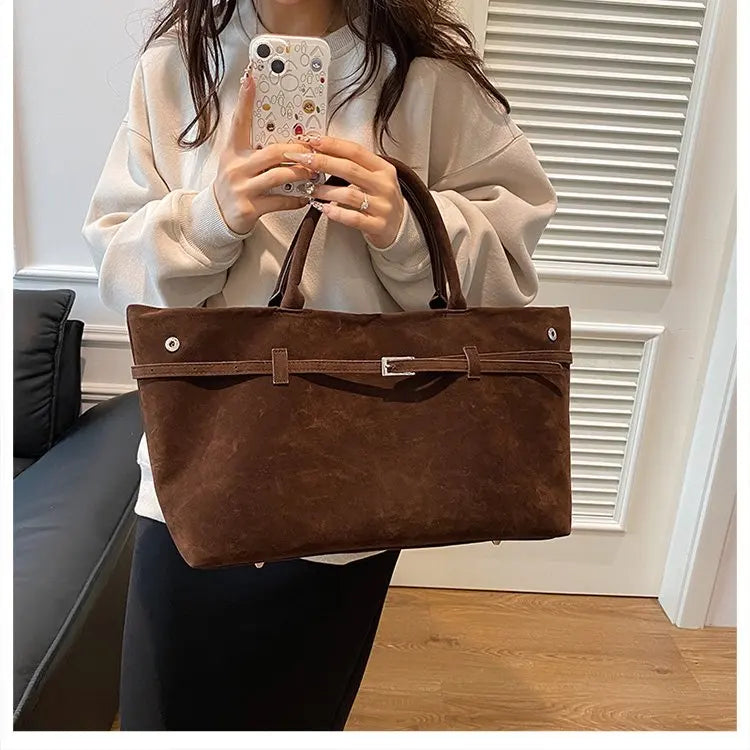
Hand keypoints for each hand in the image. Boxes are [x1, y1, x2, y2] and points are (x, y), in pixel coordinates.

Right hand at [212, 75, 312, 234]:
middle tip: (313, 150)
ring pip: (279, 177)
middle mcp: (236, 167)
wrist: (217, 216)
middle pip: (272, 153)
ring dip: (301, 174)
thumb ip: (254, 149)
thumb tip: (284, 138)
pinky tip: (305, 196)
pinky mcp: (250, 208)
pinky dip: (296, 199)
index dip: (245, 100)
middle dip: (297, 151)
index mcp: (232, 151)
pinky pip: (280, 201)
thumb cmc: (235, 185)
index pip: (239, 121)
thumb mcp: (237, 162)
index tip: (251, 78)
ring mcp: (242, 188)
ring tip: (313, 173)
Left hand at [283, 135, 404, 248]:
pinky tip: (324, 209)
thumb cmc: (381, 201)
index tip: (312, 141)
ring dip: (325, 191)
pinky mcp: (378, 225)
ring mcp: (382, 206)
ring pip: (349, 194)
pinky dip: (336, 213)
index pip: (355, 151)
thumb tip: (322, 152)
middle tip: (303, 160)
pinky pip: (354, 218)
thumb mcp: (375, 179)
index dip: (332, 145)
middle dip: (323, 162)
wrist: (401, 228)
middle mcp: (384, 185)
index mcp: (383, 169)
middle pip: (350, 169)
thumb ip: (355, 167)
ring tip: (310, 189)